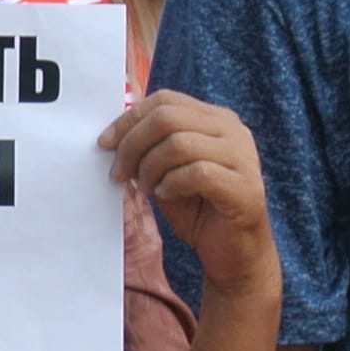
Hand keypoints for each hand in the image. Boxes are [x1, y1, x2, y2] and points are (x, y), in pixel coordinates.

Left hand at [104, 89, 275, 300]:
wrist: (231, 250)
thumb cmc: (196, 207)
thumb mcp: (166, 169)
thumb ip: (149, 145)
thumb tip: (112, 133)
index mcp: (215, 119)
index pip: (165, 100)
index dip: (129, 119)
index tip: (104, 144)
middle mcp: (233, 131)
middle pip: (167, 118)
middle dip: (132, 145)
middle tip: (119, 173)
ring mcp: (243, 157)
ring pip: (179, 144)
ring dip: (150, 168)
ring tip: (147, 188)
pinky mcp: (245, 187)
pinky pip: (197, 173)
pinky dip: (171, 184)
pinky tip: (166, 195)